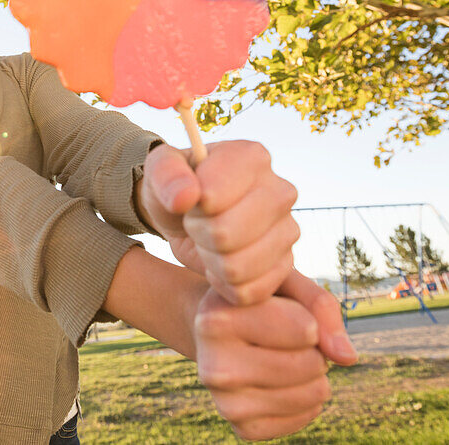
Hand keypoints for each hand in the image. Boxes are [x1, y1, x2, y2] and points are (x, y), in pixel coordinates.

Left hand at [141, 141, 298, 304]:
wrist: (188, 214)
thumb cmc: (177, 186)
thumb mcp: (160, 169)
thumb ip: (166, 174)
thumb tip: (186, 196)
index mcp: (253, 157)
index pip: (213, 194)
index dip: (191, 205)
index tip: (190, 197)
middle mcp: (280, 191)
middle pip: (226, 234)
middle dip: (198, 234)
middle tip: (195, 222)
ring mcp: (287, 230)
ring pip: (237, 267)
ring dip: (210, 261)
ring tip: (207, 241)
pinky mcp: (285, 265)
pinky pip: (249, 291)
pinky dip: (224, 284)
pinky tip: (218, 264)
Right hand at [192, 273, 355, 440]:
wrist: (217, 333)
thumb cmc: (258, 300)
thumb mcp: (282, 281)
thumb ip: (321, 306)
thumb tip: (347, 358)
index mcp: (217, 319)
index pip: (306, 330)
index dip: (310, 320)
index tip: (284, 312)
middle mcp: (214, 366)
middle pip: (310, 364)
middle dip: (314, 348)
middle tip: (287, 338)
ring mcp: (226, 403)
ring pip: (313, 394)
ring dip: (314, 374)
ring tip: (286, 356)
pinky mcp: (243, 428)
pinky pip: (306, 416)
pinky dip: (308, 398)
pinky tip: (284, 381)